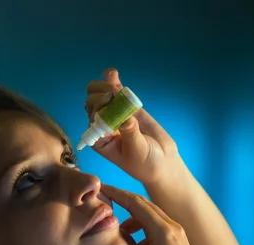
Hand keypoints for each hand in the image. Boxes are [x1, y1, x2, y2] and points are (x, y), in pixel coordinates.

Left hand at [84, 68, 183, 185]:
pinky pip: (116, 92)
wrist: (162, 161)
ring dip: (105, 86)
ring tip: (115, 87)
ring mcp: (115, 113)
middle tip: (114, 95)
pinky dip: (113, 82)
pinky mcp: (127, 107)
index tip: (109, 102)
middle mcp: (103, 124)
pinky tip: (112, 73)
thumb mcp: (136, 150)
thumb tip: (126, 116)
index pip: (91, 116)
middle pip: (93, 102)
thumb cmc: (145, 162)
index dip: (97, 105)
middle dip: (101, 95)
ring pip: (102, 94)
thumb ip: (130, 132)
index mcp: (99, 138)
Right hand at [101, 184, 213, 244]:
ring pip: (151, 215)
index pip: (135, 203)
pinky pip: (158, 226)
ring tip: (120, 233)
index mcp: (162, 231)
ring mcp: (177, 232)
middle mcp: (172, 226)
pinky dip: (144, 229)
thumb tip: (116, 231)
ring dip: (134, 219)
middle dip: (123, 201)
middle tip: (105, 201)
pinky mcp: (179, 240)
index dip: (117, 194)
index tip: (101, 188)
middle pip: (144, 204)